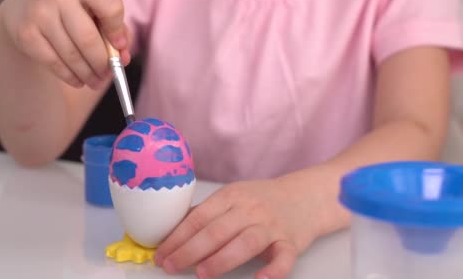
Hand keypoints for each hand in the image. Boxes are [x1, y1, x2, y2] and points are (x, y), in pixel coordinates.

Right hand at [0, 0, 131, 88]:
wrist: (22, 5)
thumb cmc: (67, 9)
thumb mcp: (90, 7)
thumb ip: (112, 29)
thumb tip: (123, 59)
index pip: (111, 7)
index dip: (118, 31)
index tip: (120, 47)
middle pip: (89, 39)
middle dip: (102, 64)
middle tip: (108, 76)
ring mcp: (39, 13)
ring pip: (72, 55)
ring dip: (88, 74)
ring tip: (95, 82)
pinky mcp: (26, 34)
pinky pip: (54, 63)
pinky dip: (70, 76)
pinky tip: (78, 81)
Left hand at [154, 179, 321, 278]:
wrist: (306, 196)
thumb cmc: (262, 200)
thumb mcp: (233, 197)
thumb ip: (208, 212)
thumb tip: (173, 231)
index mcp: (230, 196)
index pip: (199, 217)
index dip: (177, 237)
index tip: (161, 254)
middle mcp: (249, 209)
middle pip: (217, 230)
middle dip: (190, 250)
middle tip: (171, 266)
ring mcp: (271, 225)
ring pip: (245, 242)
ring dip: (221, 259)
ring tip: (202, 273)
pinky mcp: (292, 242)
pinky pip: (283, 258)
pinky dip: (273, 271)